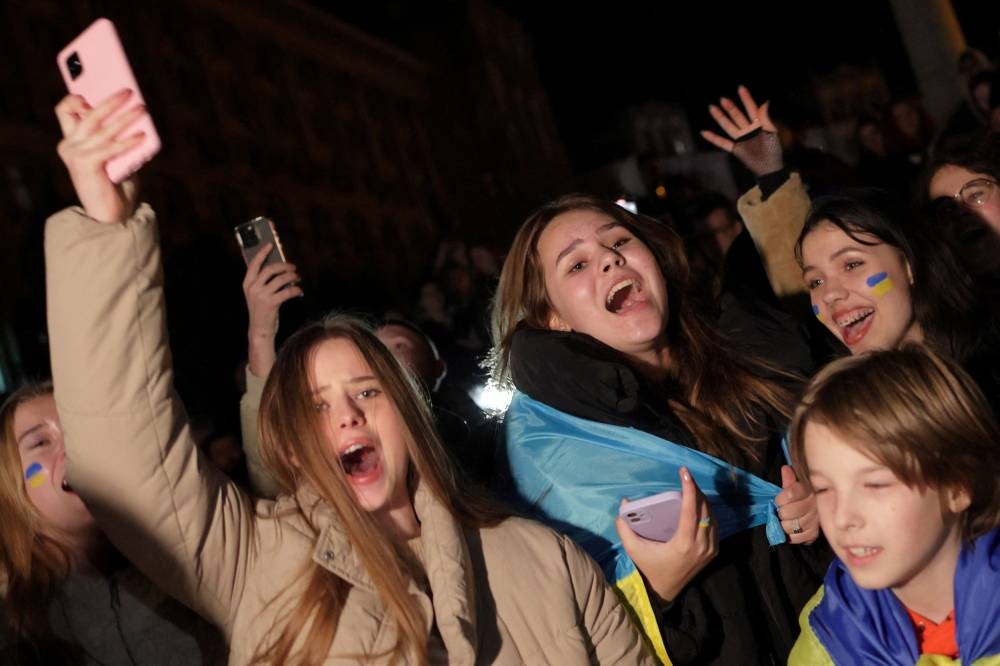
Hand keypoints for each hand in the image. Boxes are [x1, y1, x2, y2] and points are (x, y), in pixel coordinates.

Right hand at [54, 90, 146, 222]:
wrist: (110, 216)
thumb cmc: (114, 184)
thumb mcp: (114, 155)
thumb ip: (116, 137)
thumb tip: (136, 115)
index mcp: (71, 140)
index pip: (65, 110)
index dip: (77, 98)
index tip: (95, 86)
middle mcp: (69, 145)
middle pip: (86, 114)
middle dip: (109, 100)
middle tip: (129, 92)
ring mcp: (75, 155)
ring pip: (102, 128)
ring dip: (125, 117)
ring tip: (142, 109)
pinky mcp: (86, 165)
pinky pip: (110, 148)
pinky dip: (128, 141)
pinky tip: (142, 135)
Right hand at [242, 244, 301, 376]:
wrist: (259, 330)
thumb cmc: (261, 310)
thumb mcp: (258, 294)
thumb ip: (264, 281)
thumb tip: (279, 267)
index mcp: (247, 283)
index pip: (254, 264)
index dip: (262, 252)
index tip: (270, 244)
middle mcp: (252, 288)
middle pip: (271, 269)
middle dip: (284, 266)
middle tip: (293, 267)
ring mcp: (261, 296)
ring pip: (281, 279)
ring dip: (293, 277)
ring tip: (298, 278)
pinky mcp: (271, 304)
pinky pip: (288, 291)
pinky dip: (296, 290)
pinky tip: (299, 291)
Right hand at [615, 467, 717, 603]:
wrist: (665, 591)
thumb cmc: (649, 567)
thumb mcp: (634, 549)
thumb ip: (625, 527)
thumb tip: (624, 502)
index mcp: (683, 544)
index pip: (691, 510)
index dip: (690, 489)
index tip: (684, 472)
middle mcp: (701, 546)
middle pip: (705, 509)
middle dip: (696, 490)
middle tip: (686, 477)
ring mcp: (709, 549)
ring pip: (712, 516)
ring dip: (703, 499)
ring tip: (691, 488)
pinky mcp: (713, 552)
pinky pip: (714, 525)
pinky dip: (707, 512)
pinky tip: (698, 505)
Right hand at [700, 86, 783, 177]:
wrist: (770, 168)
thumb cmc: (774, 151)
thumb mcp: (772, 133)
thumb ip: (766, 119)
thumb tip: (764, 102)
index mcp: (759, 124)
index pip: (751, 109)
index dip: (746, 99)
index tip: (740, 88)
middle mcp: (748, 130)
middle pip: (737, 116)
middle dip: (730, 107)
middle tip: (722, 99)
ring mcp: (741, 139)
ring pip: (728, 126)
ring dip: (720, 117)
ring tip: (712, 108)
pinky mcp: (736, 149)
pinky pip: (723, 143)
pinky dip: (713, 138)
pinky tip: (704, 132)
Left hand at [775, 465, 818, 544]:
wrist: (805, 512)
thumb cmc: (795, 498)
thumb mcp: (791, 487)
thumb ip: (788, 480)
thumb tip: (786, 469)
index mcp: (808, 489)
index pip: (791, 493)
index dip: (781, 499)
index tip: (778, 501)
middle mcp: (815, 504)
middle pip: (789, 511)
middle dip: (781, 513)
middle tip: (781, 512)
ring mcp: (816, 520)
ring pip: (793, 525)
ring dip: (785, 525)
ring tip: (784, 522)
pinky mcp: (814, 533)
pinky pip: (799, 537)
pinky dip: (791, 535)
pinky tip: (790, 530)